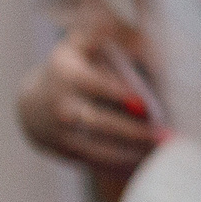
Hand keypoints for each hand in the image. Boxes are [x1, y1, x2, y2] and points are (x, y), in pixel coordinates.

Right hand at [17, 27, 159, 171]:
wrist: (35, 103)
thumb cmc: (73, 65)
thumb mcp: (84, 41)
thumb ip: (113, 34)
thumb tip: (149, 42)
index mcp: (66, 73)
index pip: (93, 83)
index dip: (118, 92)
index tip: (144, 102)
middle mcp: (60, 105)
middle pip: (99, 122)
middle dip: (133, 131)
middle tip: (166, 135)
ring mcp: (60, 133)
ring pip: (99, 149)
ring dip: (132, 153)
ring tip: (164, 152)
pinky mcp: (66, 153)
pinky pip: (97, 164)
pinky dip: (122, 167)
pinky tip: (149, 164)